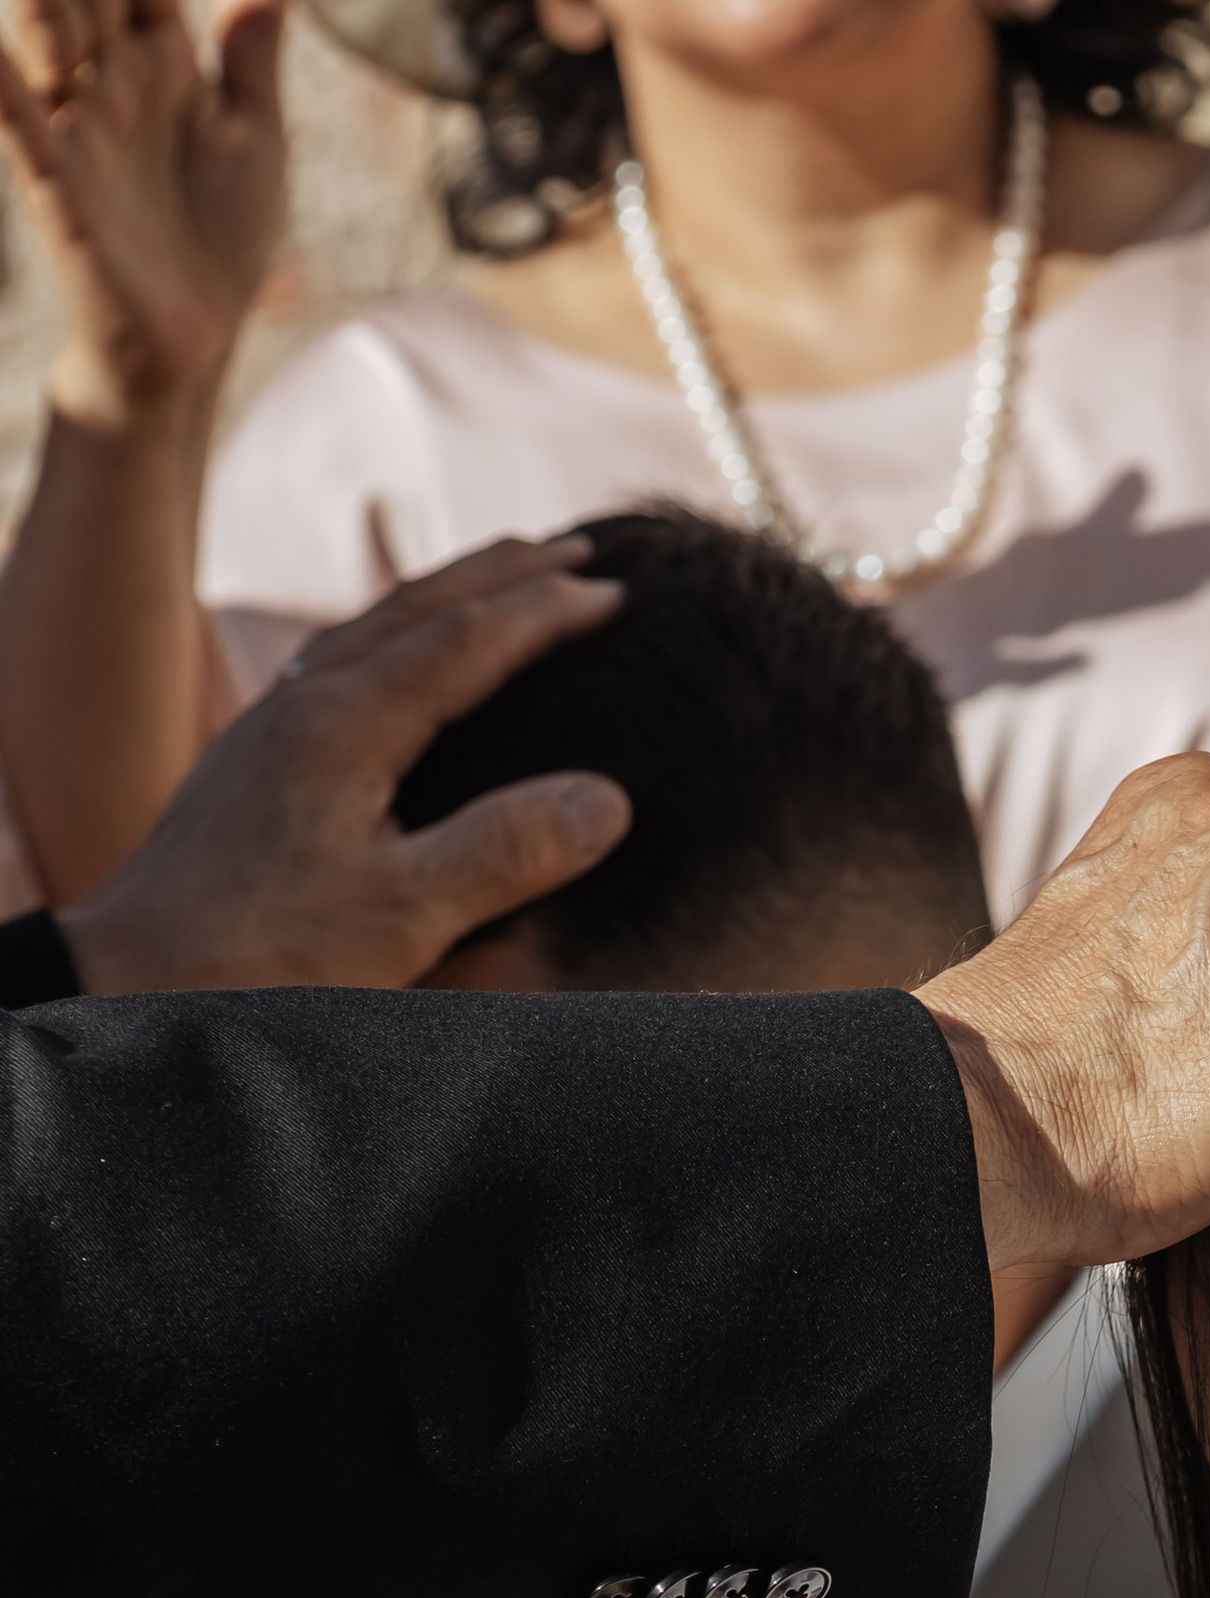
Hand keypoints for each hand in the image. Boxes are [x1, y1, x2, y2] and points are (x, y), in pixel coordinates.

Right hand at [0, 0, 285, 432]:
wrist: (188, 350)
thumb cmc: (217, 247)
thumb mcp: (257, 147)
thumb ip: (254, 63)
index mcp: (161, 61)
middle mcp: (111, 80)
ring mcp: (80, 126)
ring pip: (48, 31)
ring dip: (50, 4)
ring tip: (60, 6)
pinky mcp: (59, 184)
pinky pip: (20, 124)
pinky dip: (3, 88)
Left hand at [56, 538, 635, 993]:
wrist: (135, 974)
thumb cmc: (265, 954)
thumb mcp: (404, 915)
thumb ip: (506, 851)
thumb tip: (607, 800)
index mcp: (348, 723)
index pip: (469, 640)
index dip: (547, 613)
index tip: (617, 596)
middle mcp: (306, 700)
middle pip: (419, 607)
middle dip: (504, 574)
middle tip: (579, 554)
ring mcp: (273, 723)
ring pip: (375, 625)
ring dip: (449, 592)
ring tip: (501, 579)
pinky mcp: (253, 756)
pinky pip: (339, 658)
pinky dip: (396, 634)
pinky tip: (397, 657)